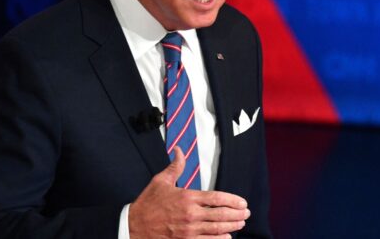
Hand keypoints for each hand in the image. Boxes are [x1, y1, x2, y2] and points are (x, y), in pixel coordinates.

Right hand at [129, 147, 249, 238]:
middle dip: (237, 214)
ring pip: (217, 229)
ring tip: (241, 223)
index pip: (217, 198)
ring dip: (232, 226)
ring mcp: (188, 230)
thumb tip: (179, 149)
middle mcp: (191, 214)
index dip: (233, 200)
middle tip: (246, 213)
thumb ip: (176, 166)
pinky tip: (228, 237)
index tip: (243, 202)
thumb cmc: (148, 203)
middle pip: (221, 214)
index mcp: (187, 197)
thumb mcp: (161, 181)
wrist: (133, 226)